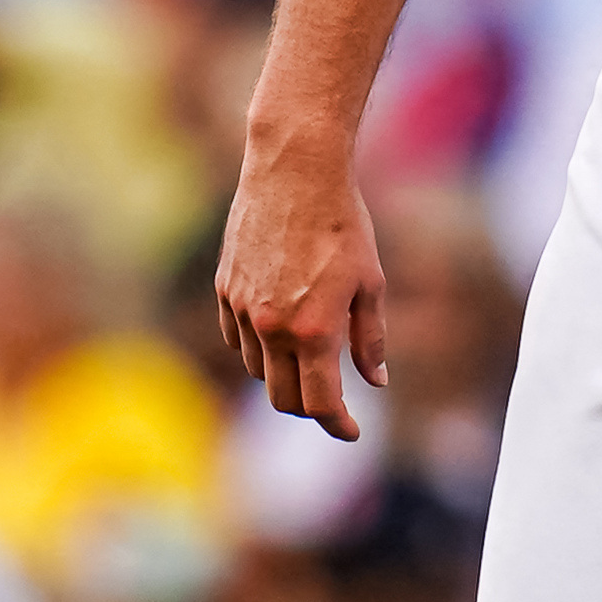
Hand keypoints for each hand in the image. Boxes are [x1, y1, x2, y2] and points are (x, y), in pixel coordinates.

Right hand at [212, 134, 390, 441]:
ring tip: (307, 356)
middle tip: (332, 399)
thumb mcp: (371, 284)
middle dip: (310, 408)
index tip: (352, 430)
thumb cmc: (342, 224)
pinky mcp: (225, 289)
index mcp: (314, 332)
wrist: (294, 171)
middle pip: (284, 399)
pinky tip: (277, 333)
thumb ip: (371, 340)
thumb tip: (376, 381)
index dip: (339, 425)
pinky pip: (235, 338)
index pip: (320, 405)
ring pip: (257, 370)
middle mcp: (271, 328)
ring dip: (282, 375)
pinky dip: (256, 348)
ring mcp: (242, 310)